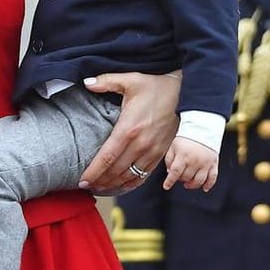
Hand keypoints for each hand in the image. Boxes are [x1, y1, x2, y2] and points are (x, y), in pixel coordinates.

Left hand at [80, 72, 179, 194]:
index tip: (82, 180)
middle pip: (116, 171)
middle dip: (100, 181)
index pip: (107, 157)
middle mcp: (141, 144)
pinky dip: (132, 183)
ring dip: (114, 185)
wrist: (187, 94)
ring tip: (99, 188)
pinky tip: (121, 186)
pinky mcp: (161, 154)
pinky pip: (145, 175)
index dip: (93, 171)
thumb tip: (87, 83)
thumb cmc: (156, 87)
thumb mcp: (130, 80)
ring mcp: (153, 151)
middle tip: (86, 186)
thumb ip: (106, 81)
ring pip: (130, 176)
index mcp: (129, 129)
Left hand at [163, 137, 218, 191]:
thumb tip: (170, 173)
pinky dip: (209, 185)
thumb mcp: (173, 147)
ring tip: (188, 184)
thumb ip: (169, 160)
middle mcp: (195, 161)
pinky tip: (204, 188)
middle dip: (181, 179)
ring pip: (199, 181)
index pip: (175, 172)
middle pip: (186, 177)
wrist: (202, 130)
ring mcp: (205, 163)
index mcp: (183, 156)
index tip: (166, 186)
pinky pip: (213, 178)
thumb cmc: (185, 139)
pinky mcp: (214, 164)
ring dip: (192, 185)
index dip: (170, 181)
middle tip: (179, 177)